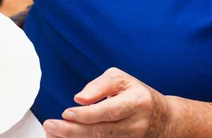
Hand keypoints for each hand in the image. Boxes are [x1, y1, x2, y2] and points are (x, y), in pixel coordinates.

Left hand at [44, 68, 170, 137]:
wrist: (162, 119)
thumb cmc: (136, 94)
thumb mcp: (121, 79)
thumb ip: (99, 85)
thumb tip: (79, 98)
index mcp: (137, 102)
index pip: (109, 111)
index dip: (86, 114)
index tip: (66, 113)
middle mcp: (136, 125)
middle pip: (101, 132)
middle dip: (72, 131)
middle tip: (50, 126)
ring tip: (52, 134)